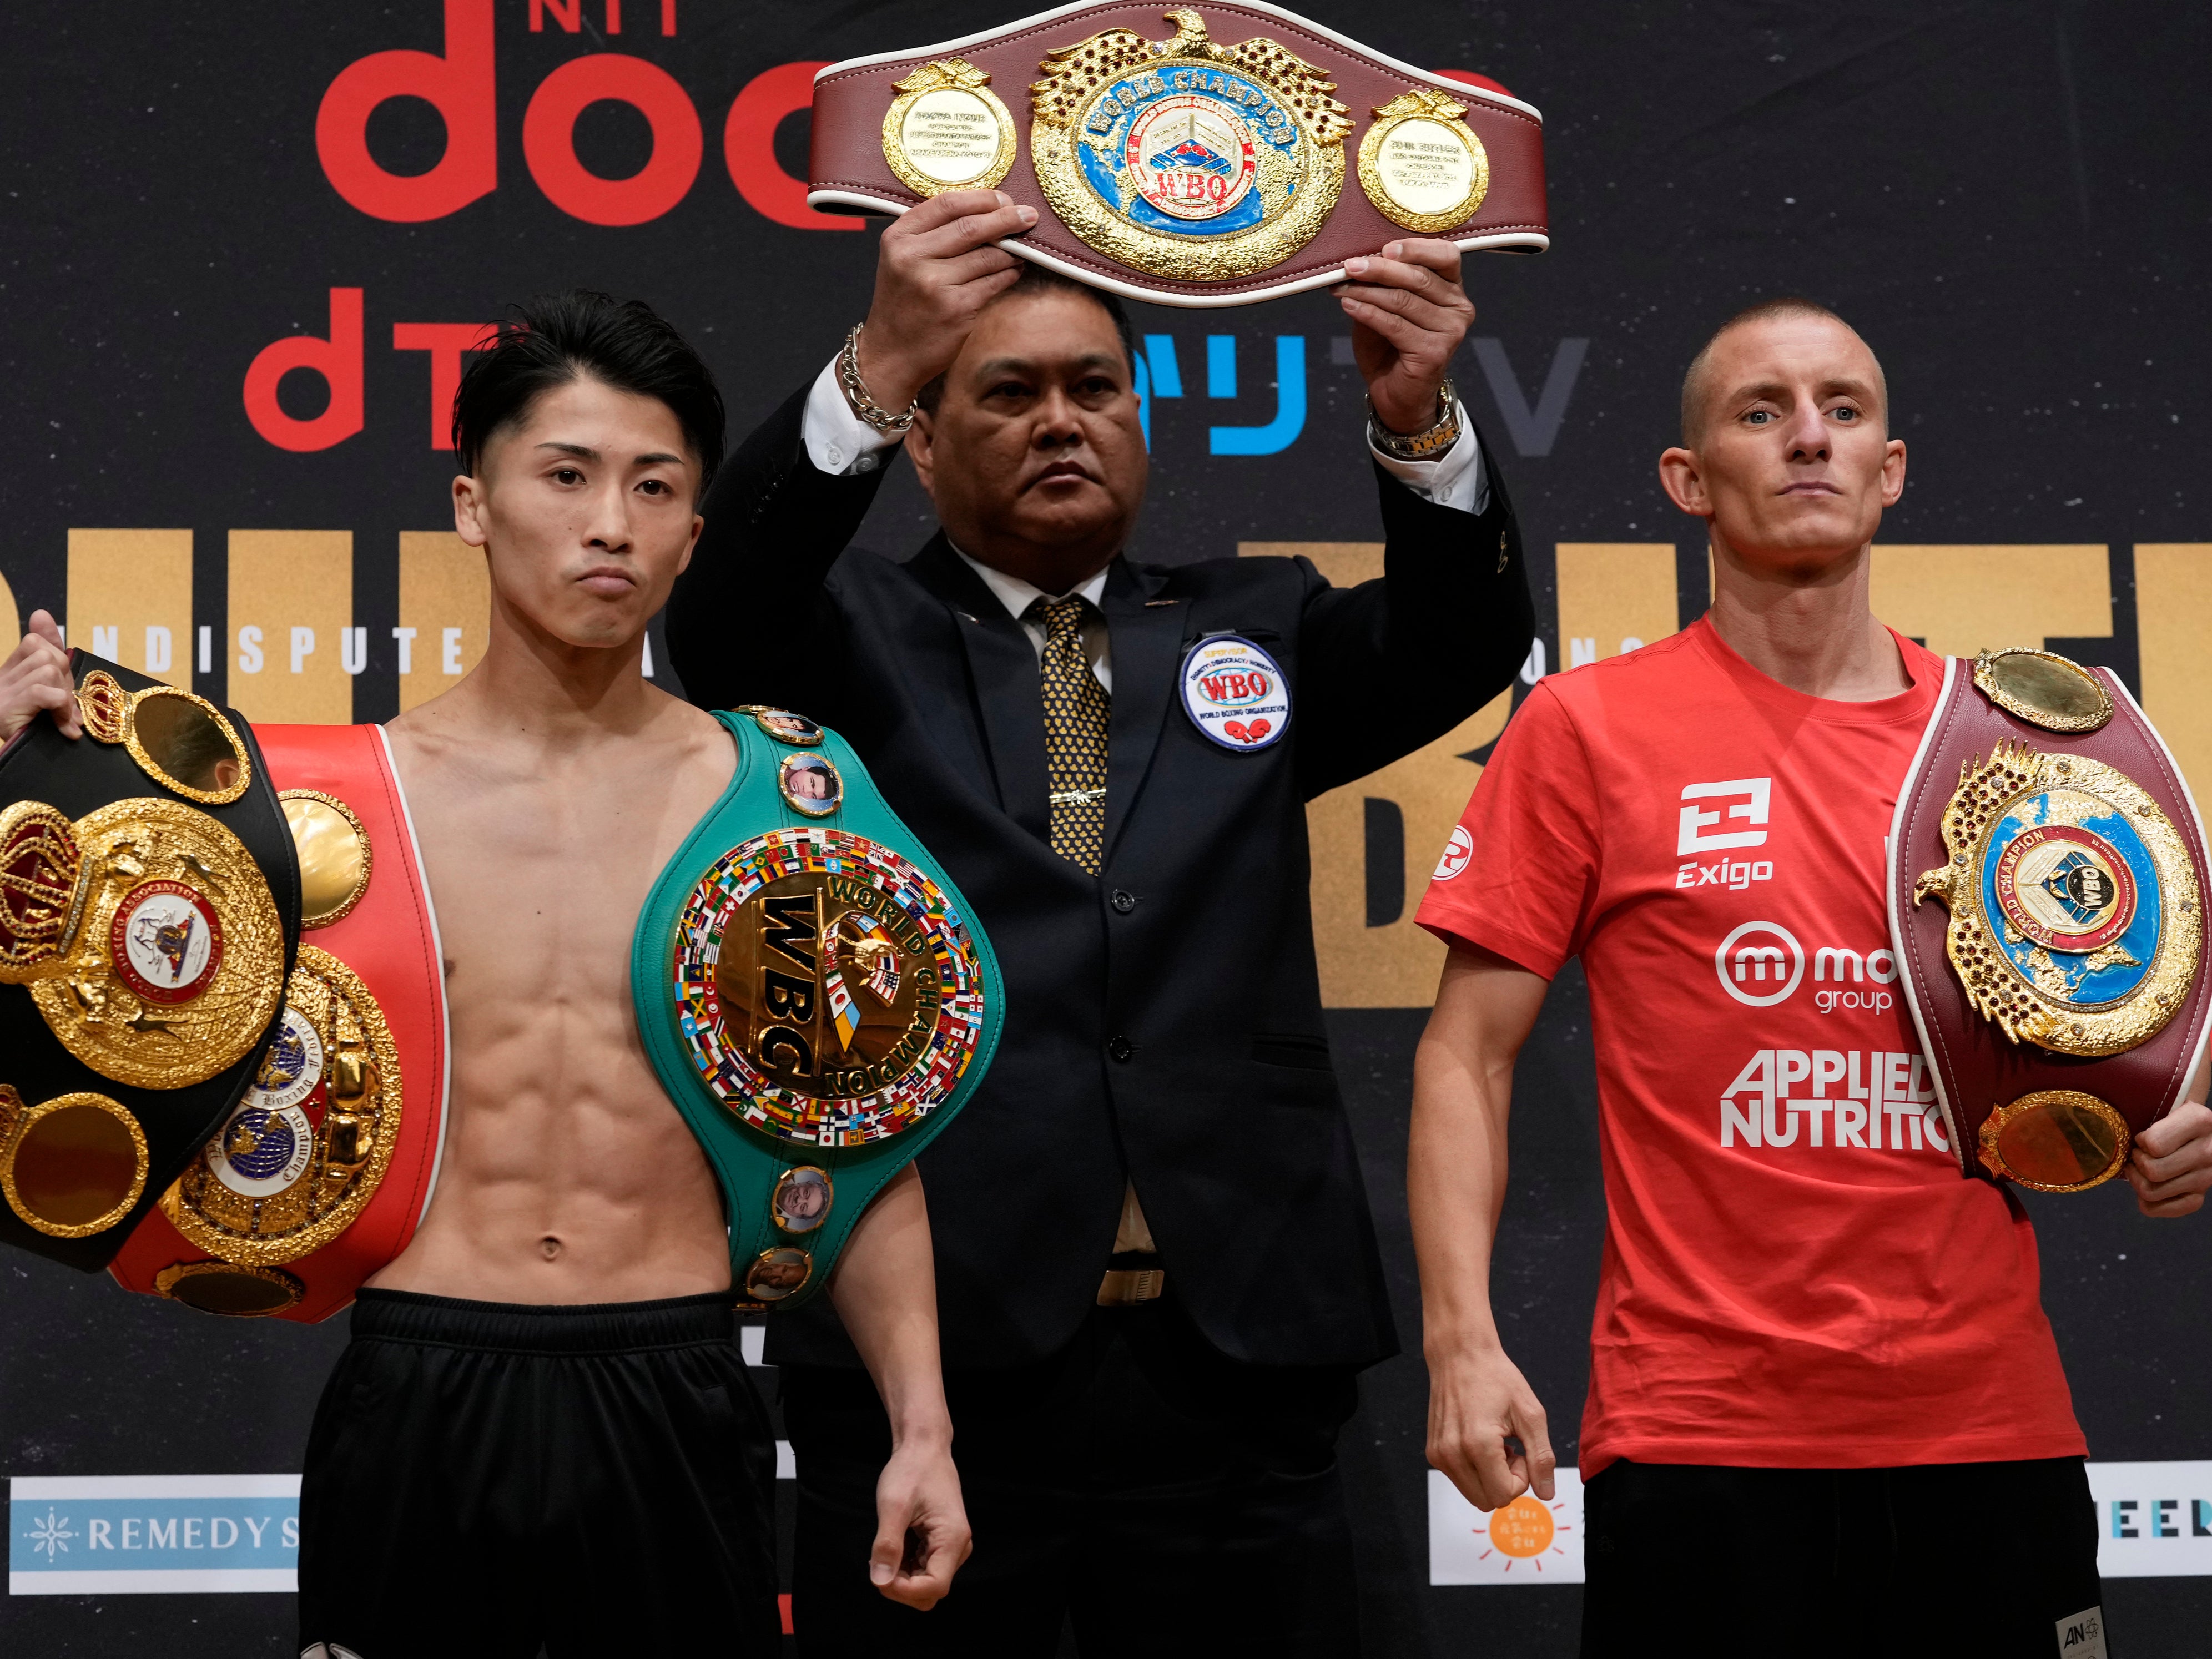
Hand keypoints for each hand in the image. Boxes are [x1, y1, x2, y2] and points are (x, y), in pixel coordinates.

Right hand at [0, 611, 79, 744]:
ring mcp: (3, 693)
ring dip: (65, 695)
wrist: (16, 759)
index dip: (57, 657)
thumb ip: (50, 657)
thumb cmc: (36, 726)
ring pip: (47, 669)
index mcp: (10, 672)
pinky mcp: (7, 710)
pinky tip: (62, 726)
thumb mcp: (49, 690)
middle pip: (47, 655)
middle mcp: (2, 679)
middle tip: (67, 707)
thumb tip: (40, 613)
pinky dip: (59, 706)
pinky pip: (43, 692)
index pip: (36, 641)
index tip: (62, 686)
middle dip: (66, 680)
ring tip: (64, 719)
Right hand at [856, 189, 1037, 413]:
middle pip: (971, 227)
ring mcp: (934, 284)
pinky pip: (993, 283)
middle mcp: (912, 257)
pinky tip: (1014, 272)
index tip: (1004, 199)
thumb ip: (933, 234)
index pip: (947, 204)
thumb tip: (988, 211)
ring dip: (1011, 252)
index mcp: (898, 237)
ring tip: (1020, 251)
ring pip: (988, 256)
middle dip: (1007, 219)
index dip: (982, 199)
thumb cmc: (903, 303)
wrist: (891, 353)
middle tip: (1029, 216)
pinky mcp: (955, 308)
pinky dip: (1009, 275)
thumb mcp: (902, 260)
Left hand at [867, 1435, 970, 1609]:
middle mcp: (957, 1547)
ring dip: (900, 1576)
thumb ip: (887, 1545)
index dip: (904, 1591)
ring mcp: (950, 1547)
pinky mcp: (940, 1544)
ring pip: (924, 1583)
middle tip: (877, 1561)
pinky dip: (903, 1566)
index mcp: (953, 1538)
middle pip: (930, 1591)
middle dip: (901, 1586)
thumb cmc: (912, 1470)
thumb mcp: (893, 1506)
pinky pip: (922, 1569)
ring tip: (884, 1547)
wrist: (924, 1448)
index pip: (934, 1587)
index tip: (879, 1575)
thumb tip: (880, 1582)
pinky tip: (893, 1543)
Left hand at [1335, 239, 1475, 435]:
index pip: (1445, 255)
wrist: (1396, 393)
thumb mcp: (1385, 307)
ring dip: (1367, 292)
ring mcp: (1450, 331)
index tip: (1383, 248)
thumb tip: (1357, 262)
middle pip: (1419, 277)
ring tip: (1341, 287)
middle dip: (1380, 269)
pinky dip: (1368, 313)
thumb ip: (1382, 285)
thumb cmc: (1390, 346)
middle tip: (1350, 266)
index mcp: (1452, 288)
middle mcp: (1459, 307)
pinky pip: (1396, 325)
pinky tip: (1349, 306)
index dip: (1415, 248)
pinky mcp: (1435, 352)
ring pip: (1404, 300)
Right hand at [1426, 1340, 1554, 1510]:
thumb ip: (1541, 1457)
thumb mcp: (1530, 1414)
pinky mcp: (1433, 1452)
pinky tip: (1480, 1442)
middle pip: (1488, 1501)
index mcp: (1478, 1444)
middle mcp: (1452, 1453)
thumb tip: (1546, 1493)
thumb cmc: (1495, 1377)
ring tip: (1495, 1445)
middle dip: (1505, 1483)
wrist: (1460, 1355)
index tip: (1521, 1451)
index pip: (1504, 1495)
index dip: (1521, 1479)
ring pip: (1474, 1494)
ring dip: (1490, 1478)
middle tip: (1510, 1450)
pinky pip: (1460, 1480)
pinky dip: (1475, 1470)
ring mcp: (1439, 1454)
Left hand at [2127, 1101, 2211, 1216]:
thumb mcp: (2159, 1098)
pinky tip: (2146, 1183)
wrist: (2192, 1129)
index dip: (2140, 1141)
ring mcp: (2206, 1177)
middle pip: (2153, 1171)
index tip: (2143, 1135)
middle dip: (2137, 1161)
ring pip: (2152, 1192)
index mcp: (2199, 1120)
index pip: (2154, 1145)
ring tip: (2141, 1165)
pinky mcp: (2198, 1197)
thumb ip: (2142, 1096)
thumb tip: (2106, 1089)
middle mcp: (2209, 1150)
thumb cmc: (2166, 1112)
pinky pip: (2160, 1209)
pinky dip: (2145, 1201)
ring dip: (2138, 1179)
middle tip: (2137, 1152)